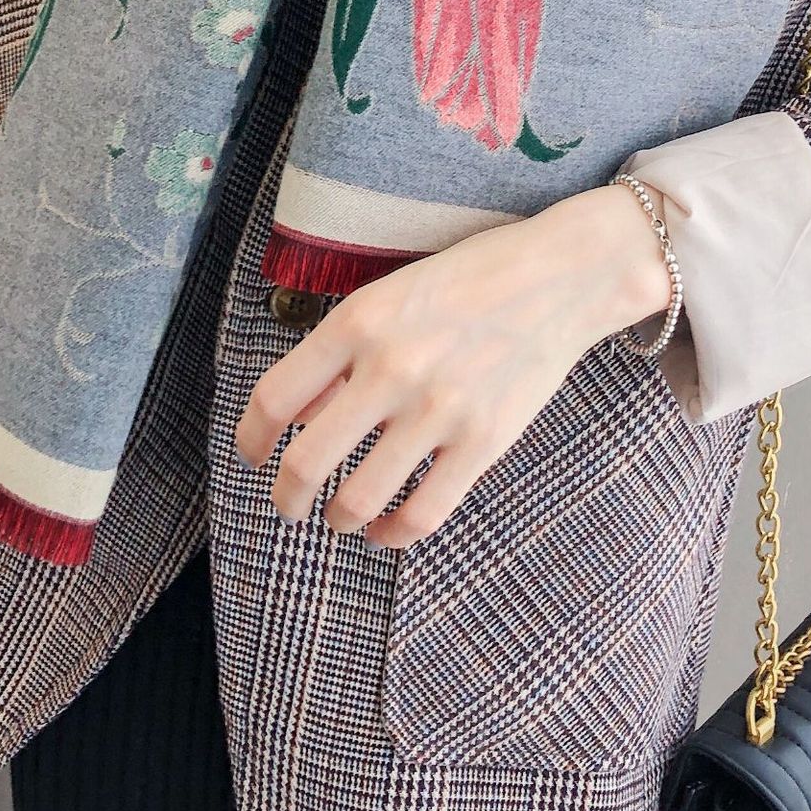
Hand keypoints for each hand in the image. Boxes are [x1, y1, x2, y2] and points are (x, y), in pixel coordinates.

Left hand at [233, 183, 671, 546]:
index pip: (274, 399)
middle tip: (288, 503)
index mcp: (358, 323)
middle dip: (286, 496)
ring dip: (337, 519)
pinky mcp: (484, 442)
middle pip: (306, 463)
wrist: (560, 276)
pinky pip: (422, 514)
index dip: (250, 440)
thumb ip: (340, 355)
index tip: (253, 456)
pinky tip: (385, 527)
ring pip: (358, 499)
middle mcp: (391, 368)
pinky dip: (392, 534)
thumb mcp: (390, 295)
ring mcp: (439, 409)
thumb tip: (295, 419)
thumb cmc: (468, 279)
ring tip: (339, 517)